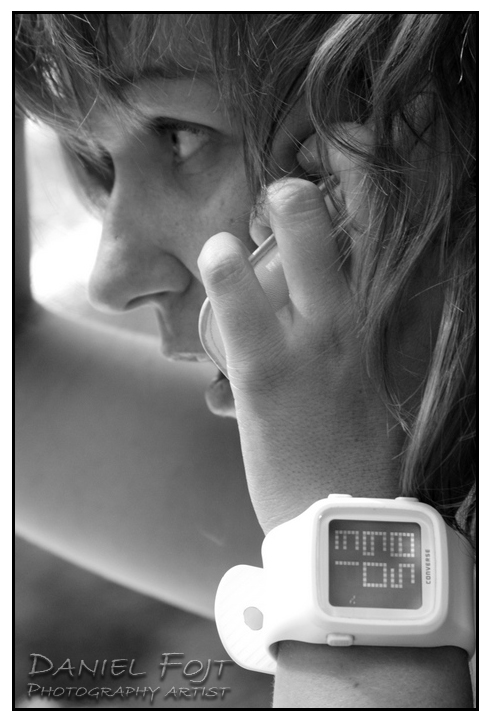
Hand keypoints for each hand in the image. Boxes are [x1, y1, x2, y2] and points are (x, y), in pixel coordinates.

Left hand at [198, 126, 404, 533]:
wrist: (353, 525)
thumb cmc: (359, 455)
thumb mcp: (379, 390)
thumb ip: (360, 343)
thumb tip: (336, 310)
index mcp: (397, 329)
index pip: (396, 242)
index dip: (376, 186)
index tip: (349, 153)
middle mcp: (368, 327)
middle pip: (367, 231)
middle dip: (343, 182)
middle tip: (301, 178)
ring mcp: (322, 347)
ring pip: (310, 255)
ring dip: (287, 214)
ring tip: (270, 200)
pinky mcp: (271, 377)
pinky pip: (245, 313)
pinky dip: (226, 276)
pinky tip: (214, 253)